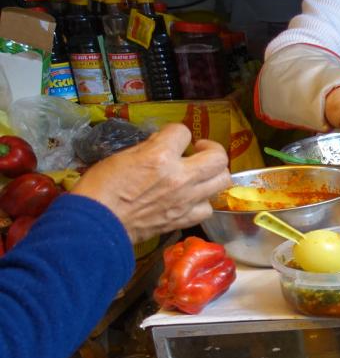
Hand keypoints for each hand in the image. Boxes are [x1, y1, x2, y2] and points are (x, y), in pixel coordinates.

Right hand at [71, 123, 230, 243]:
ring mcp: (186, 199)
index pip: (183, 132)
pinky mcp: (185, 219)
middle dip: (210, 149)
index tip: (169, 138)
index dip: (175, 132)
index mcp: (160, 157)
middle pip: (218, 157)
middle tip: (198, 151)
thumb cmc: (100, 188)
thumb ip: (148, 148)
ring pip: (223, 181)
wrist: (98, 225)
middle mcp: (180, 177)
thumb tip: (163, 142)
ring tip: (199, 173)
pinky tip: (192, 197)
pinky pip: (209, 207)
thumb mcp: (121, 157)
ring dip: (213, 173)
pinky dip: (203, 201)